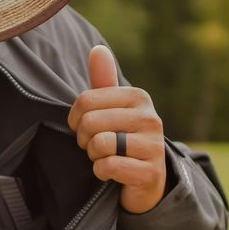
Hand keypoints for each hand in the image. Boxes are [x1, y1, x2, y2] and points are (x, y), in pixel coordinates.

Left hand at [66, 45, 167, 213]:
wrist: (146, 181)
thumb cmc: (123, 139)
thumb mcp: (112, 109)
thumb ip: (103, 81)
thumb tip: (97, 49)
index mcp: (138, 97)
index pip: (85, 100)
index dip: (75, 119)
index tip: (87, 129)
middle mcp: (149, 117)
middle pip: (90, 122)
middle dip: (84, 140)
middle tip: (96, 146)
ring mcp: (153, 146)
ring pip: (99, 144)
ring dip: (94, 156)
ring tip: (106, 157)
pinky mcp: (150, 172)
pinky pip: (108, 166)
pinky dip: (102, 172)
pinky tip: (113, 173)